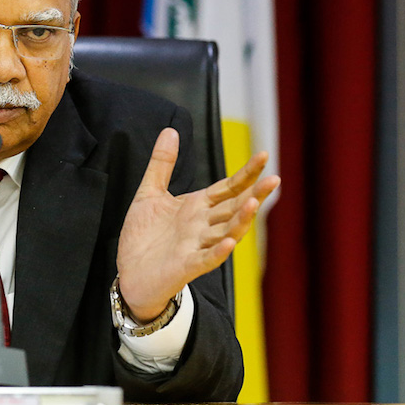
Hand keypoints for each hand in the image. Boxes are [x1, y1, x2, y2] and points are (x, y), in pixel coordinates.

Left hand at [116, 128, 279, 322]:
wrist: (130, 274)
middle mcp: (203, 226)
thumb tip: (171, 130)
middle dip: (253, 194)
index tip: (263, 155)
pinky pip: (206, 258)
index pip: (228, 187)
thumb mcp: (150, 193)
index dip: (246, 173)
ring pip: (227, 232)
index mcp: (198, 207)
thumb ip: (162, 164)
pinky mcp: (186, 266)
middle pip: (234, 208)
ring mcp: (197, 246)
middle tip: (274, 179)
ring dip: (241, 220)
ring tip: (253, 203)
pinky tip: (230, 242)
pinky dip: (218, 251)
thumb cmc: (144, 236)